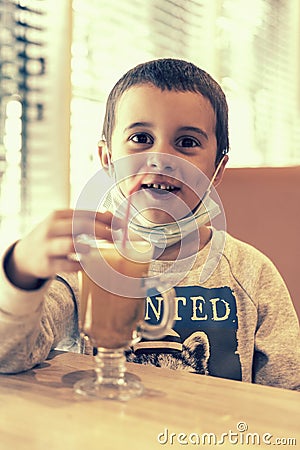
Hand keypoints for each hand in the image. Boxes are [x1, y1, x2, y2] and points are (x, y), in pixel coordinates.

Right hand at [4, 209, 118, 289]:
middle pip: (79, 226)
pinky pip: (67, 265)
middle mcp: (51, 229)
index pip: (84, 214)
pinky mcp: (46, 265)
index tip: (120, 225)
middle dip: (101, 231)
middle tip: (115, 238)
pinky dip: (78, 265)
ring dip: (85, 248)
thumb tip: (111, 215)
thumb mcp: (64, 225)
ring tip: (90, 250)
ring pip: (70, 245)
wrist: (24, 256)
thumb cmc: (51, 238)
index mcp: (57, 216)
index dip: (104, 219)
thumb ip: (86, 220)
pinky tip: (83, 264)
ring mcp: (47, 247)